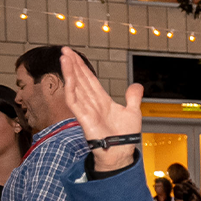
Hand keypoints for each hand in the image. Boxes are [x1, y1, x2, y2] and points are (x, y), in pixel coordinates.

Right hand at [61, 47, 142, 170]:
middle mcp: (92, 103)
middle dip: (72, 65)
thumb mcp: (133, 112)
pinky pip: (74, 100)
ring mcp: (86, 110)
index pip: (90, 80)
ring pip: (75, 87)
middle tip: (65, 49)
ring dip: (70, 72)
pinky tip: (68, 76)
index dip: (83, 68)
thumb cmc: (125, 136)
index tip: (75, 55)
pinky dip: (71, 87)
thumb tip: (137, 85)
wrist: (121, 151)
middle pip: (80, 80)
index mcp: (102, 101)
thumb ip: (133, 98)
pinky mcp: (83, 117)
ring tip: (64, 57)